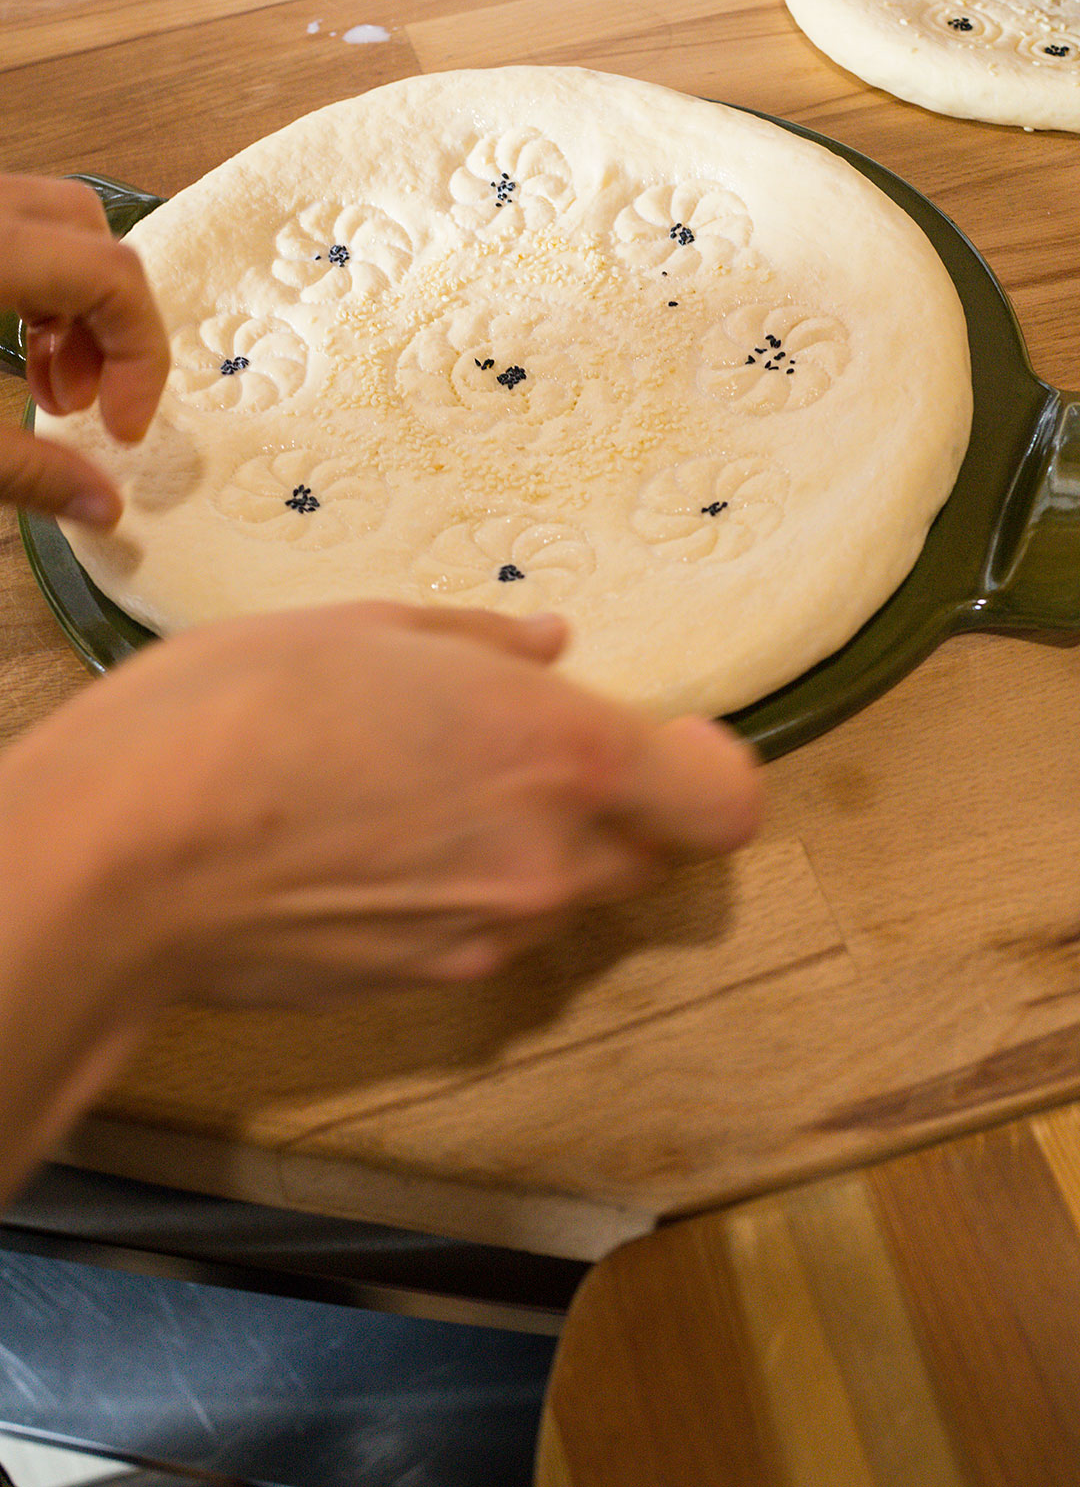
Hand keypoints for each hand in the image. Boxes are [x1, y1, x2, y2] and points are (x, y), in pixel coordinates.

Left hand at [0, 173, 169, 524]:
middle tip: (88, 401)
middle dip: (111, 323)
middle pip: (90, 235)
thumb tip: (108, 511)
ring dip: (73, 308)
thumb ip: (26, 473)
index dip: (140, 356)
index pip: (112, 275)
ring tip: (52, 388)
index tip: (123, 428)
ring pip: (48, 229)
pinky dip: (30, 288)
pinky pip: (8, 232)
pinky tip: (10, 352)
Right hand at [0, 601, 760, 1192]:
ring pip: (572, 895)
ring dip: (543, 846)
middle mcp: (548, 861)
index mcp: (560, 753)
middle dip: (625, 804)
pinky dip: (472, 891)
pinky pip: (492, 930)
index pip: (723, 799)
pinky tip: (382, 845)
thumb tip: (550, 648)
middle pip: (657, 852)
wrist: (124, 861)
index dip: (708, 766)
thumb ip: (482, 644)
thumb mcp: (363, 631)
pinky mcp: (429, 980)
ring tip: (433, 790)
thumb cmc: (236, 716)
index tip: (667, 735)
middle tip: (539, 751)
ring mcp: (490, 935)